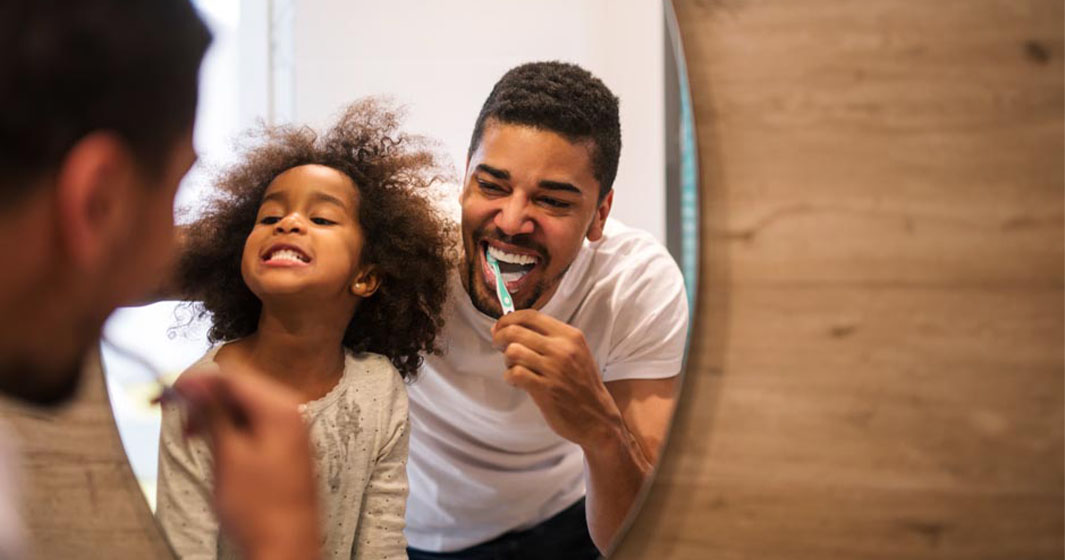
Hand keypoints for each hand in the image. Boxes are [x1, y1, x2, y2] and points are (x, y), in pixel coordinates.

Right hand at [171, 365, 319, 559]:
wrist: (286, 547)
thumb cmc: (260, 509)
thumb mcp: (228, 456)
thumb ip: (213, 413)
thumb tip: (194, 384)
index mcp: (281, 409)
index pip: (233, 377)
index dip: (197, 382)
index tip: (169, 391)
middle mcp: (292, 413)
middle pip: (240, 388)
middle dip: (205, 399)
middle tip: (177, 416)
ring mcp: (292, 430)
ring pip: (245, 407)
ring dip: (215, 414)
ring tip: (191, 435)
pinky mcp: (286, 447)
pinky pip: (255, 424)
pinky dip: (231, 429)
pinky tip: (213, 443)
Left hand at [491, 310, 623, 447]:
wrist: (597, 417)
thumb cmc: (581, 384)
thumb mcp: (574, 353)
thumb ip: (548, 339)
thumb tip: (510, 327)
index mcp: (570, 336)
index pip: (531, 316)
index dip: (509, 319)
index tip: (500, 326)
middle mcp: (562, 349)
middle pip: (516, 331)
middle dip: (500, 337)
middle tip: (498, 345)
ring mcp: (554, 370)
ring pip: (513, 351)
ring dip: (506, 359)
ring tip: (513, 366)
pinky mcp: (545, 390)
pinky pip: (514, 373)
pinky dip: (510, 377)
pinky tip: (517, 381)